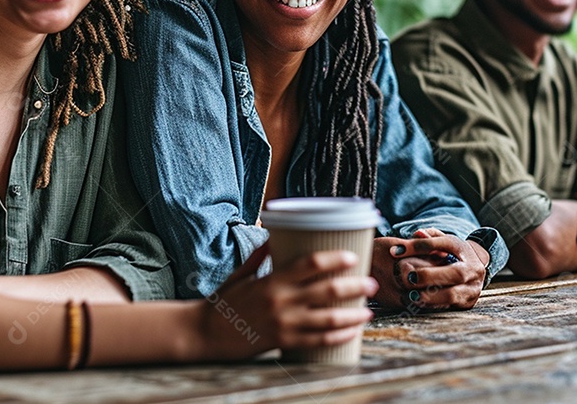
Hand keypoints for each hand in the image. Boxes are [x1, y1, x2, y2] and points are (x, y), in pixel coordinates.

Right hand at [199, 243, 376, 359]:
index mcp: (272, 280)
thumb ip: (260, 255)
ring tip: (369, 311)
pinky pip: (317, 342)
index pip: (310, 265)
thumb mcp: (240, 274)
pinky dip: (338, 337)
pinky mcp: (283, 342)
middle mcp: (281, 302)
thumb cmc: (223, 301)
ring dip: (353, 315)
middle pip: (327, 292)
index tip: (352, 257)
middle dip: (354, 287)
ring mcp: (284, 324)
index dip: (334, 260)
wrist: (205, 333)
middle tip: (371, 284)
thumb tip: (273, 232)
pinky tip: (352, 333)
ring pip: (328, 320)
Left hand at [370, 229, 487, 310]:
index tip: (395, 251)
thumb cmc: (449, 253)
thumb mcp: (441, 240)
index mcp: (462, 248)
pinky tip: (418, 303)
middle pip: (454, 273)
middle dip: (429, 276)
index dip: (418, 246)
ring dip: (430, 296)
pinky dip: (433, 305)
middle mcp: (472, 268)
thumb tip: (417, 234)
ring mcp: (473, 287)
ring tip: (411, 295)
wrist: (473, 269)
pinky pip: (450, 306)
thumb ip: (428, 237)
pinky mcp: (468, 302)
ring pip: (453, 294)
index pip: (442, 244)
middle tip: (409, 277)